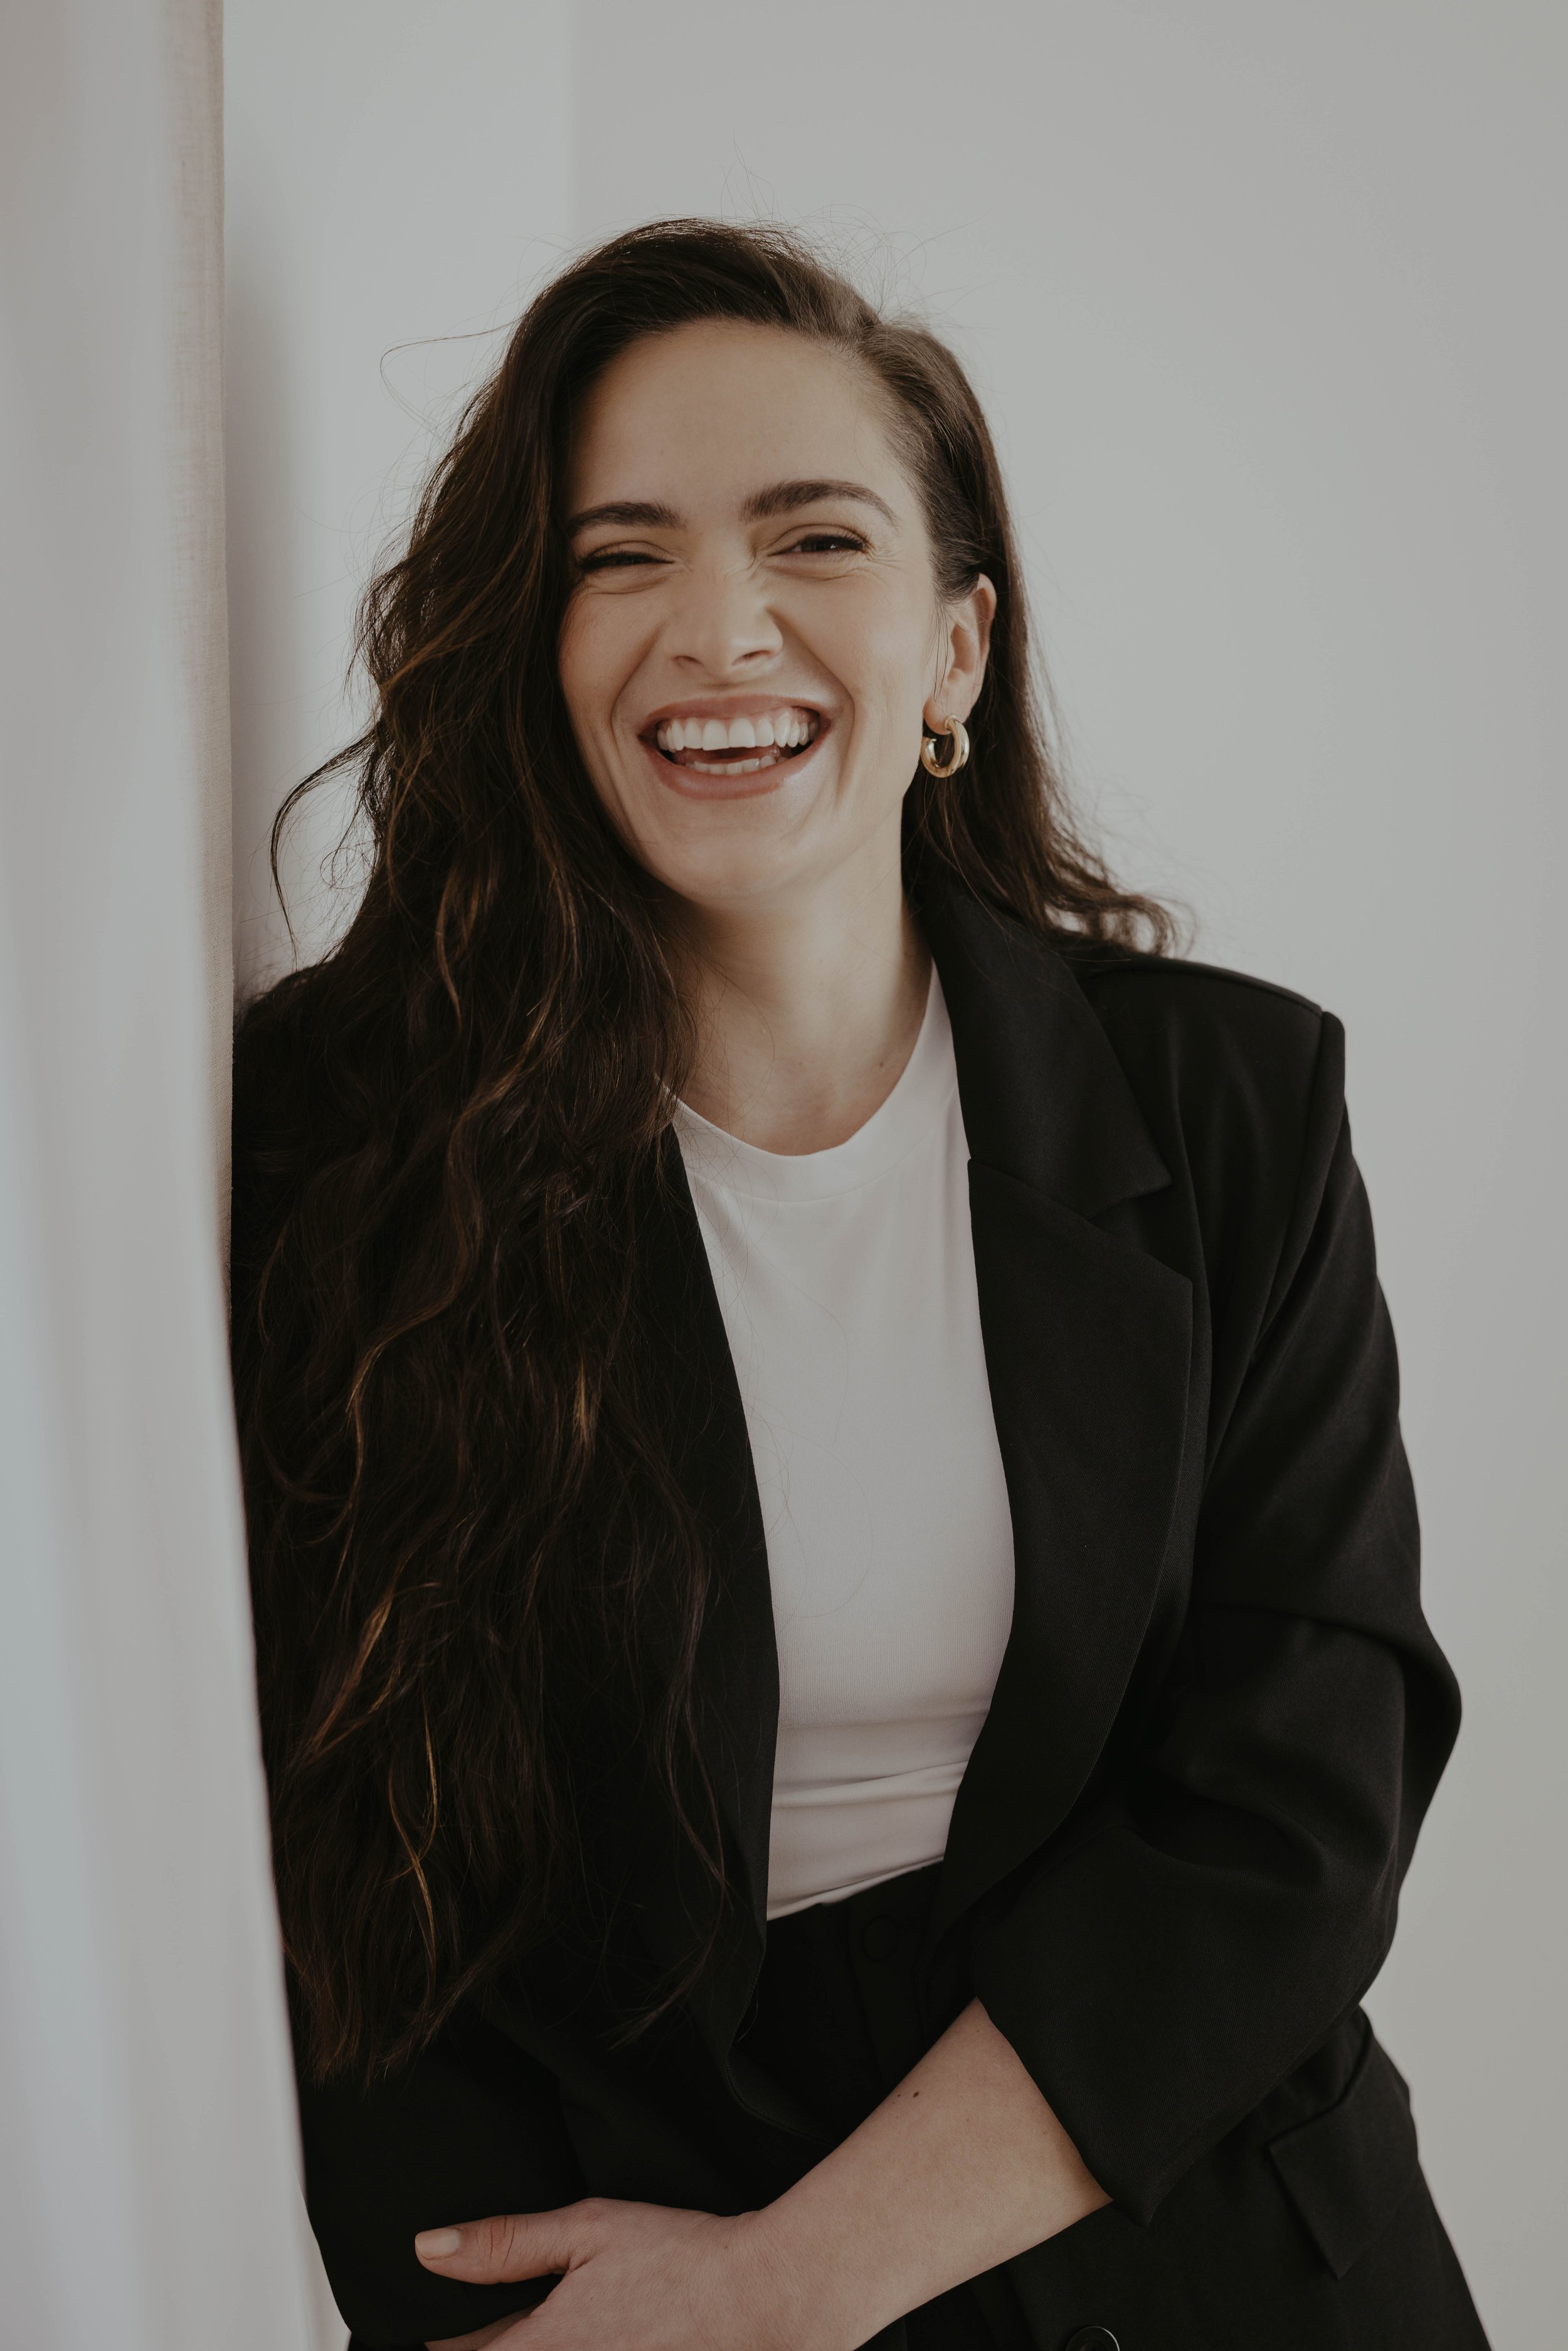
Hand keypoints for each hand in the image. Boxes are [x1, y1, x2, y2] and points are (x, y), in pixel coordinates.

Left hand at [416, 2195, 803, 2350]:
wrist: (763, 2297)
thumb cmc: (681, 2259)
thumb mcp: (588, 2229)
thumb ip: (504, 2244)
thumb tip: (427, 2249)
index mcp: (541, 2348)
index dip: (447, 2334)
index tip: (452, 2316)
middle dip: (499, 2341)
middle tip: (519, 2318)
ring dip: (536, 2347)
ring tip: (565, 2325)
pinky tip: (600, 2336)